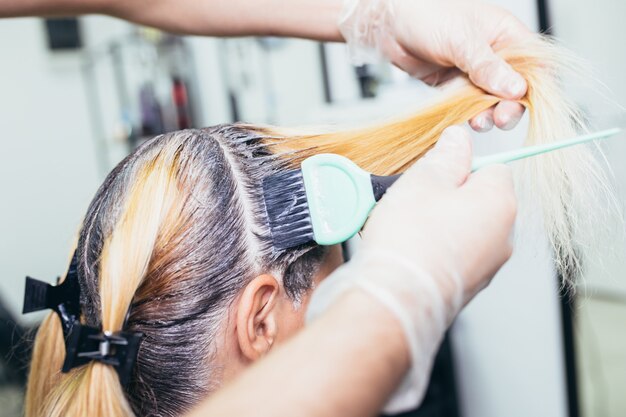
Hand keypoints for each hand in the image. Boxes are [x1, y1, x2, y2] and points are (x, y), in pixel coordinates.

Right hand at [307, 126, 516, 411]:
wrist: (395, 298)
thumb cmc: (409, 240)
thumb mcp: (424, 180)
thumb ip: (447, 155)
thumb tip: (459, 138)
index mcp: (500, 203)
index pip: (494, 167)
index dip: (462, 166)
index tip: (436, 173)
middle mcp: (503, 236)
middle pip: (480, 200)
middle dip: (449, 195)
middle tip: (416, 199)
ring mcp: (487, 266)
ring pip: (466, 228)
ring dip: (442, 223)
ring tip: (408, 227)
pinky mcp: (468, 286)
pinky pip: (456, 255)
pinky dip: (438, 249)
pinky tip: (411, 250)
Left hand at [340, 0, 531, 131]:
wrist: (389, 24)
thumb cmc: (426, 15)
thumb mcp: (461, 40)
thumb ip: (487, 66)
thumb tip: (516, 88)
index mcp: (506, 35)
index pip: (534, 66)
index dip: (533, 87)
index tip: (524, 104)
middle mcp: (494, 55)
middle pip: (514, 89)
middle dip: (509, 106)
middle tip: (500, 118)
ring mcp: (474, 72)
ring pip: (490, 101)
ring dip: (488, 114)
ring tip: (480, 121)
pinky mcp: (455, 86)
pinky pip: (468, 105)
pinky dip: (468, 114)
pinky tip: (466, 119)